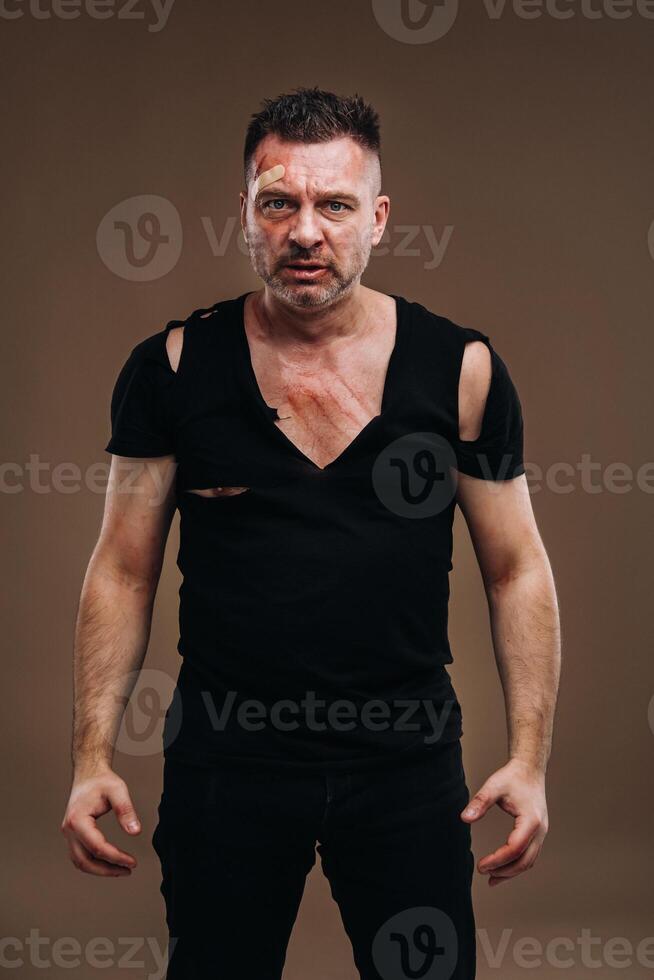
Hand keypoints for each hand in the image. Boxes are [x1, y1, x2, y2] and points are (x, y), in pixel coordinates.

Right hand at [61, 768, 140, 876]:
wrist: (88, 774)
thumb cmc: (101, 780)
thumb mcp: (118, 790)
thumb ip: (126, 811)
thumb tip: (135, 832)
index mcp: (77, 820)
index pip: (97, 847)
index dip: (116, 857)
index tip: (132, 862)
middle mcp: (69, 829)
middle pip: (85, 861)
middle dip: (107, 870)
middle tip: (127, 870)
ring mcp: (68, 834)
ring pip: (80, 862)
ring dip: (100, 870)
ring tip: (121, 870)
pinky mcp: (73, 835)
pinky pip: (80, 856)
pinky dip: (94, 863)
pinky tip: (109, 862)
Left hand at [460, 757, 548, 886]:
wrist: (530, 769)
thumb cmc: (513, 777)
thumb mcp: (494, 786)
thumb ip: (480, 802)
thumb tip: (464, 818)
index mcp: (531, 821)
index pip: (514, 848)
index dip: (497, 860)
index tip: (481, 865)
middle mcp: (540, 830)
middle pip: (525, 861)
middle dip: (504, 871)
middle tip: (484, 873)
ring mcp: (542, 833)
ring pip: (529, 861)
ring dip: (511, 872)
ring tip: (491, 878)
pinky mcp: (538, 833)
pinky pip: (529, 855)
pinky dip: (516, 864)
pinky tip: (503, 868)